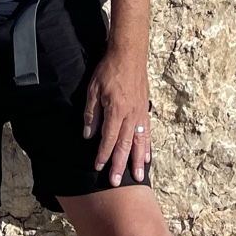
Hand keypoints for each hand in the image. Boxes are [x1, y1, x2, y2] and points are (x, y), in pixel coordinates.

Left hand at [83, 48, 151, 185]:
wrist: (129, 54)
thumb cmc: (109, 70)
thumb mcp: (93, 89)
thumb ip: (91, 114)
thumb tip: (89, 134)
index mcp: (116, 110)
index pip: (108, 138)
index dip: (103, 154)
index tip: (98, 167)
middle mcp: (131, 114)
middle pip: (125, 145)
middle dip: (120, 165)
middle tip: (117, 182)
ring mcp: (140, 113)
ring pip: (139, 142)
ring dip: (137, 161)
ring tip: (137, 176)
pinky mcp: (145, 109)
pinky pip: (147, 132)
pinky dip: (147, 146)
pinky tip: (146, 157)